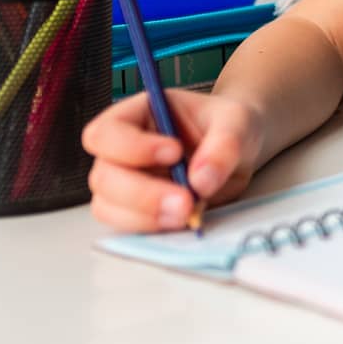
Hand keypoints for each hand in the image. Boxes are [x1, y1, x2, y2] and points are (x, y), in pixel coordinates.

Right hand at [82, 88, 263, 231]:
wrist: (238, 149)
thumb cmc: (228, 125)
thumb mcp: (237, 121)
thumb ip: (224, 145)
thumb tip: (201, 181)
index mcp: (136, 115)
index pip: (106, 132)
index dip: (131, 146)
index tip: (174, 153)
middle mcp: (122, 150)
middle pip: (104, 176)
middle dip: (142, 194)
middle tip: (184, 202)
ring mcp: (125, 182)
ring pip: (108, 207)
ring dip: (145, 217)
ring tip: (187, 214)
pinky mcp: (136, 210)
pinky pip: (127, 226)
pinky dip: (152, 228)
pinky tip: (183, 221)